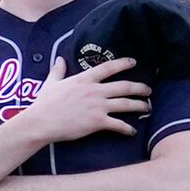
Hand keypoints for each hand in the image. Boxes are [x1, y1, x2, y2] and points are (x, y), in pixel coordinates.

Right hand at [8, 54, 150, 145]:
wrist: (41, 122)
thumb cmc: (44, 103)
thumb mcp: (50, 83)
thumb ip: (58, 71)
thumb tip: (59, 59)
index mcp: (84, 80)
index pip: (108, 67)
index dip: (123, 63)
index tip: (133, 62)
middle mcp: (95, 91)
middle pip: (125, 86)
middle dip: (140, 88)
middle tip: (148, 90)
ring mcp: (98, 106)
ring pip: (126, 104)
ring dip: (140, 106)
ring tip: (147, 107)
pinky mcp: (98, 122)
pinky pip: (119, 125)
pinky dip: (128, 128)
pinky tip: (132, 131)